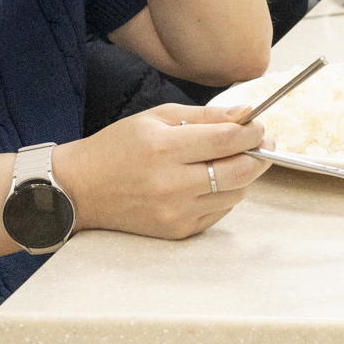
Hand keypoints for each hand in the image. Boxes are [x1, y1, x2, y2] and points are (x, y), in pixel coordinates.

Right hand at [51, 103, 268, 239]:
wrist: (81, 189)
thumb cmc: (119, 147)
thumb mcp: (158, 117)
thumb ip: (206, 115)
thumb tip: (247, 113)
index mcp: (165, 149)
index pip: (228, 141)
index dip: (254, 132)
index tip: (259, 126)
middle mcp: (171, 184)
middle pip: (241, 172)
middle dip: (260, 155)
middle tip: (262, 144)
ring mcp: (175, 212)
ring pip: (236, 194)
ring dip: (242, 176)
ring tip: (229, 161)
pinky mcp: (177, 231)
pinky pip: (220, 212)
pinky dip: (224, 195)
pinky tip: (209, 182)